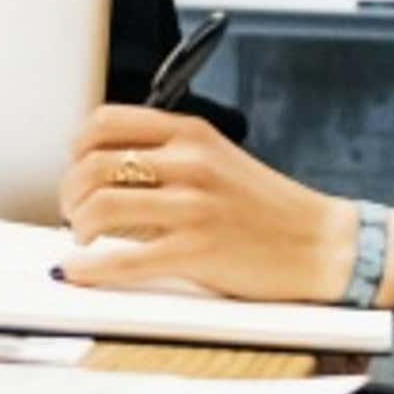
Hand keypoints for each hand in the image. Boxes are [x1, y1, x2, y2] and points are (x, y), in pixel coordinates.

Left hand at [63, 109, 354, 302]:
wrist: (323, 245)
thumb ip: (169, 157)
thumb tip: (104, 175)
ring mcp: (193, 206)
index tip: (75, 168)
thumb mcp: (219, 160)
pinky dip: (91, 268)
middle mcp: (190, 162)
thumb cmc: (270, 208)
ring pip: (101, 206)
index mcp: (191, 134)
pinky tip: (80, 271)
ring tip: (84, 238)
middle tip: (73, 212)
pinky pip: (124, 259)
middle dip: (70, 192)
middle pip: (93, 164)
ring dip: (78, 226)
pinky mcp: (196, 251)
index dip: (77, 148)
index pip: (106, 122)